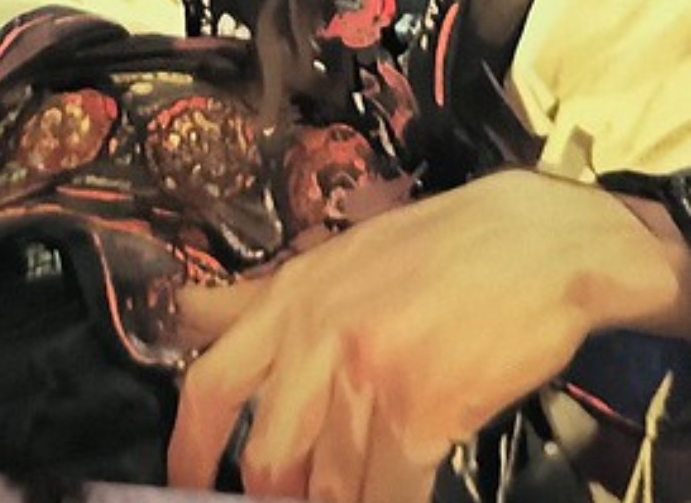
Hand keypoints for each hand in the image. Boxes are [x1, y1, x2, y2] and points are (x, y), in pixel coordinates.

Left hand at [168, 170, 665, 501]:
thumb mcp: (337, 257)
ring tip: (365, 491)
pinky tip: (407, 493)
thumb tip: (183, 317)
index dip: (188, 451)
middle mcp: (317, 335)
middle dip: (279, 499)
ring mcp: (368, 375)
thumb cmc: (440, 250)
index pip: (208, 384)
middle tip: (301, 499)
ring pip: (331, 489)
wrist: (539, 244)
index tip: (186, 488)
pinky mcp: (422, 413)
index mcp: (291, 296)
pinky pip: (390, 496)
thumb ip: (259, 297)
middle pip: (267, 458)